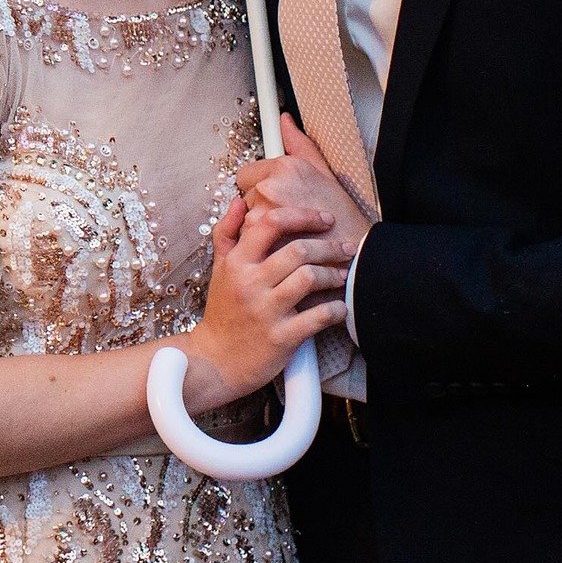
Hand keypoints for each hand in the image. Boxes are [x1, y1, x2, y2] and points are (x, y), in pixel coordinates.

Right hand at [181, 193, 351, 410]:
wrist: (215, 360)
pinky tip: (341, 307)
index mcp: (237, 262)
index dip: (303, 216)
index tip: (325, 219)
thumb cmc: (222, 310)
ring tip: (344, 276)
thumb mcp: (219, 268)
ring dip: (334, 275)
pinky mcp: (281, 338)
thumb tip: (239, 202)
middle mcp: (251, 282)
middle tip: (346, 248)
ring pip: (309, 278)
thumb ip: (227, 232)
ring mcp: (266, 310)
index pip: (271, 223)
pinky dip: (335, 310)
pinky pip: (317, 317)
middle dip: (329, 246)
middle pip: (298, 250)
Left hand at [235, 116, 373, 259]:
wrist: (355, 256)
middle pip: (244, 198)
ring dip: (258, 228)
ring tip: (286, 235)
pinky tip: (281, 248)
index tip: (272, 197)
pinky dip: (260, 246)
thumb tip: (284, 122)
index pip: (246, 174)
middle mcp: (269, 187)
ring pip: (244, 220)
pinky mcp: (262, 239)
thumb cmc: (344, 219)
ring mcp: (262, 213)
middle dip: (259, 207)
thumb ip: (299, 144)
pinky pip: (247, 240)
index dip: (258, 187)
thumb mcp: (325, 173)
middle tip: (286, 218)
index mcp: (284, 167)